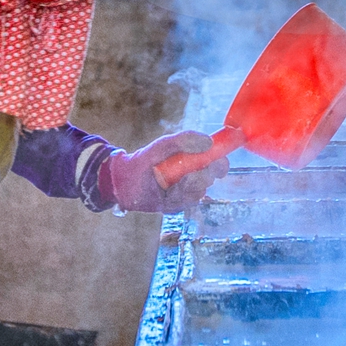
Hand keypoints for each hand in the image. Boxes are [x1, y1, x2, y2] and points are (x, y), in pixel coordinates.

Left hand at [99, 132, 228, 213]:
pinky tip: (168, 190)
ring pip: (199, 192)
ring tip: (177, 179)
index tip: (221, 161)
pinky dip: (178, 195)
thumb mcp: (165, 144)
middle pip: (210, 179)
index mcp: (193, 163)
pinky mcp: (175, 206)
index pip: (216, 164)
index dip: (221, 164)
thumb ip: (185, 139)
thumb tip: (209, 141)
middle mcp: (192, 179)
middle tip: (199, 170)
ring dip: (190, 185)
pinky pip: (184, 202)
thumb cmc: (146, 158)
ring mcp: (184, 194)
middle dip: (207, 175)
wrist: (123, 178)